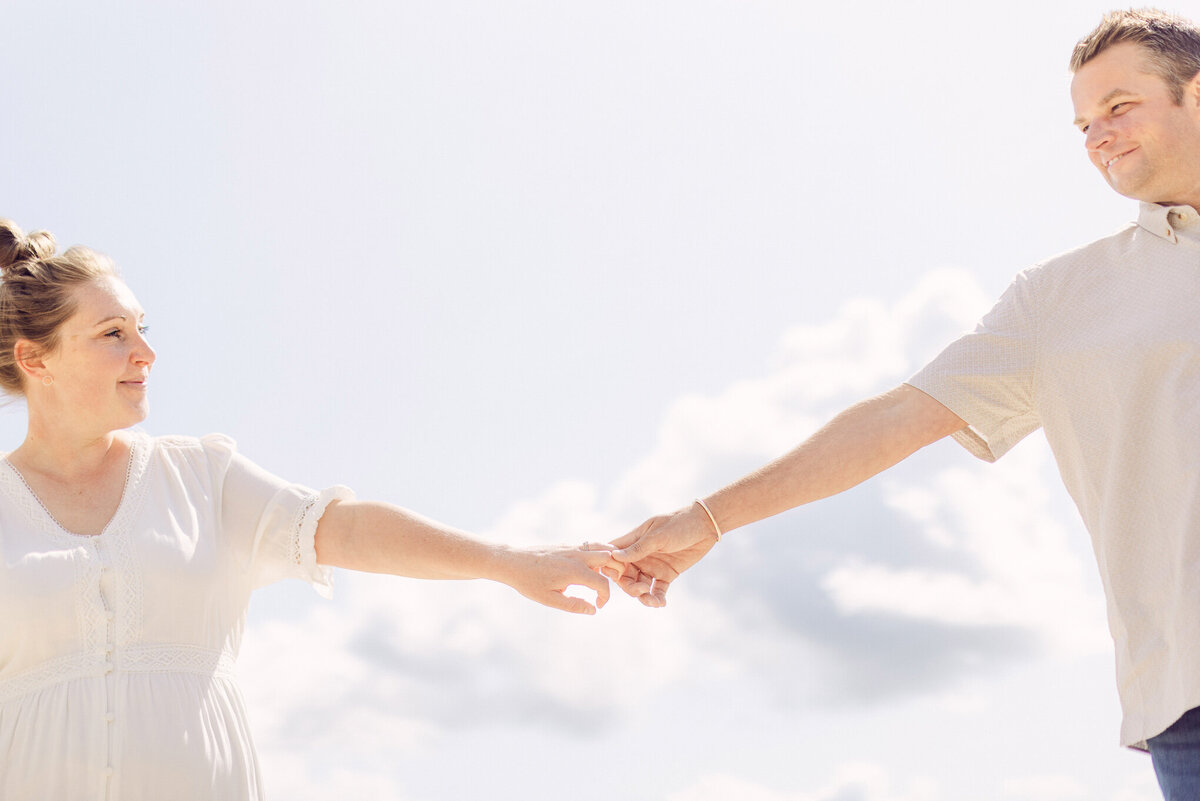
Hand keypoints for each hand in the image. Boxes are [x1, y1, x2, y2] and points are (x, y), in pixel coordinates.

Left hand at [498, 544, 619, 614]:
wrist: (512, 561)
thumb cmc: (529, 582)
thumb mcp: (549, 599)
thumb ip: (573, 605)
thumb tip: (593, 610)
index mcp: (575, 572)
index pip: (603, 584)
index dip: (605, 597)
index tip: (597, 605)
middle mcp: (577, 556)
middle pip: (611, 557)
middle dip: (616, 572)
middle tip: (608, 585)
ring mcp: (573, 547)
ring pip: (603, 547)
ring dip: (609, 559)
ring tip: (602, 575)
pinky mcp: (568, 544)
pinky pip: (591, 545)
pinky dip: (599, 554)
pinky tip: (590, 568)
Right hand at [607, 504, 719, 607]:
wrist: (705, 526)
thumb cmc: (679, 524)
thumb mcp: (658, 536)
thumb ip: (638, 548)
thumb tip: (614, 556)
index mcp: (633, 542)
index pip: (613, 556)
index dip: (609, 567)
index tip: (615, 575)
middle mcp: (640, 556)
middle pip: (625, 576)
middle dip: (629, 587)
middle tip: (641, 590)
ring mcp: (652, 566)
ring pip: (640, 586)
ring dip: (643, 596)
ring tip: (653, 602)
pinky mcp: (666, 575)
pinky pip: (657, 590)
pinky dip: (657, 598)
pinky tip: (661, 603)